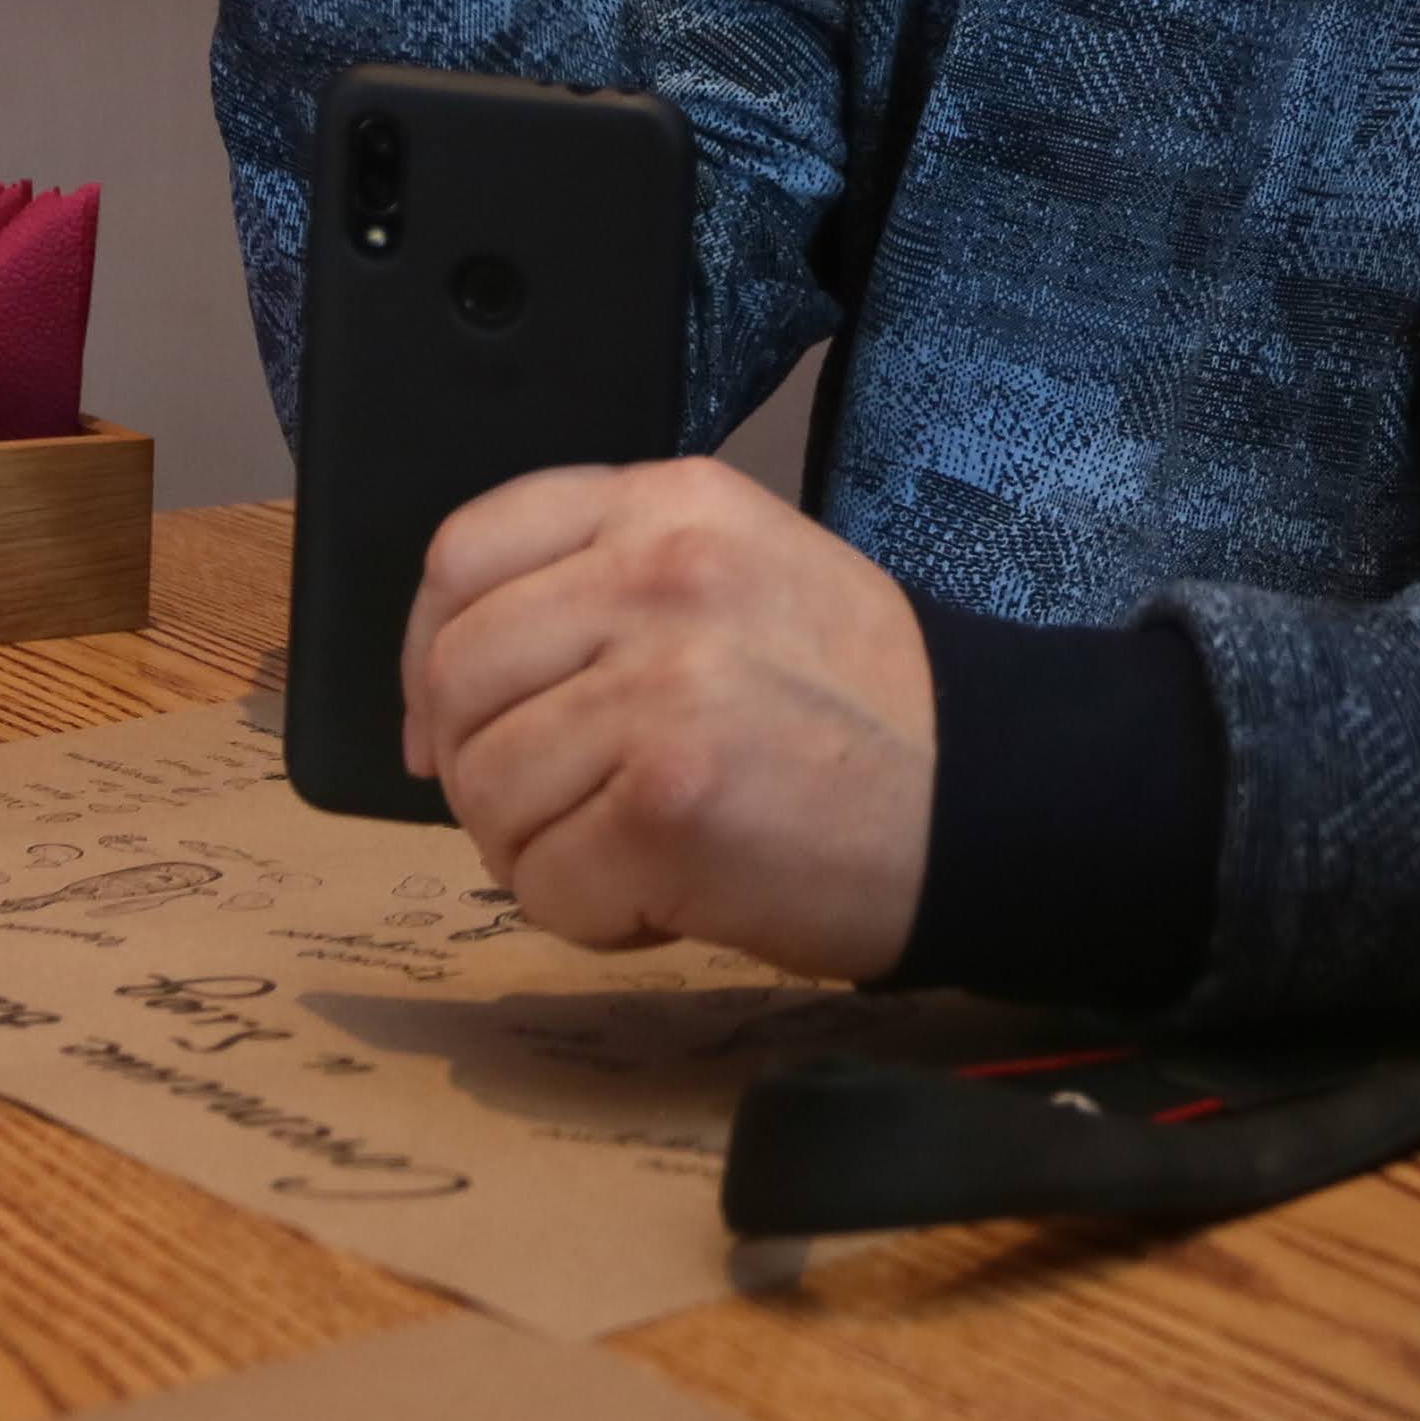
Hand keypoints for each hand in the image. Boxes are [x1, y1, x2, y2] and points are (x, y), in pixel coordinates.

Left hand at [399, 454, 932, 978]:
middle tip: (559, 813)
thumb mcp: (745, 574)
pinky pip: (541, 882)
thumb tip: (443, 698)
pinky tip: (668, 897)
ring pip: (486, 787)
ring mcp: (660, 687)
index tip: (447, 720)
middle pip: (461, 675)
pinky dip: (590, 915)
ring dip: (536, 851)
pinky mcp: (666, 803)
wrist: (990, 798)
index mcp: (673, 505)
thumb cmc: (862, 708)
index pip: (467, 550)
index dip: (429, 648)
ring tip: (634, 854)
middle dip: (481, 768)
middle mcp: (659, 576)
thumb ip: (606, 588)